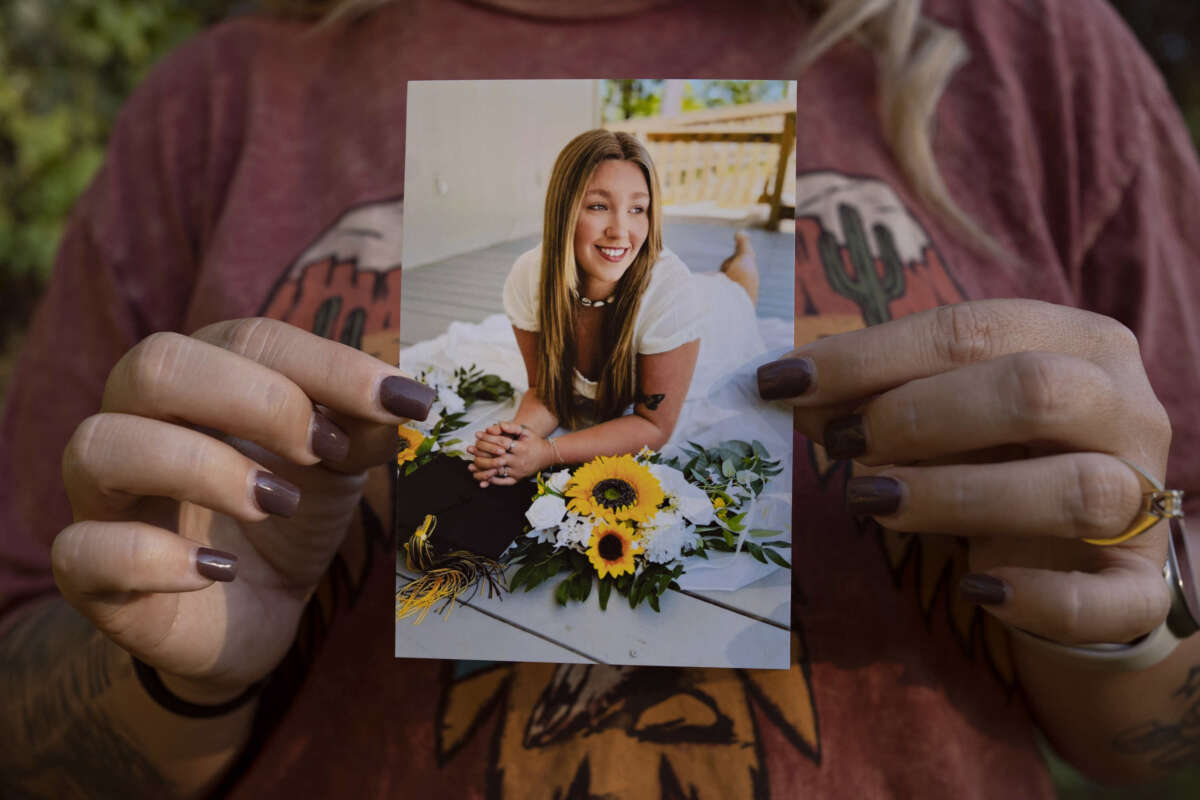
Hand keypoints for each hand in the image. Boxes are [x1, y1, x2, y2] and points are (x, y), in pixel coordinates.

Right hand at [51, 319, 433, 700]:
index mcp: (202, 375)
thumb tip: (401, 403)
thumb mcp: (338, 466)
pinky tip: (217, 571)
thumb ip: (363, 427)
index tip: (400, 402)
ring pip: (101, 446)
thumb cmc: (289, 516)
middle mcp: (138, 420)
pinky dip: (154, 558)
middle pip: (157, 365)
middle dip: (254, 399)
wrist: (254, 614)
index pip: (250, 339)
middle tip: (319, 448)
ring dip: (202, 468)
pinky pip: (82, 548)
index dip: (327, 366)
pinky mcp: (89, 572)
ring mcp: (105, 495)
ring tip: (275, 502)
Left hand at [467, 421, 550, 486]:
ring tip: (471, 466)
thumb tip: (500, 425)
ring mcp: (517, 471)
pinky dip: (491, 480)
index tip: (477, 435)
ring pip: (497, 471)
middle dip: (481, 454)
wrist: (547, 456)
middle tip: (470, 450)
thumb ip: (513, 427)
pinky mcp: (517, 479)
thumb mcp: (526, 431)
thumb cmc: (535, 442)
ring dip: (483, 469)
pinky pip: (502, 482)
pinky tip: (482, 477)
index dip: (487, 438)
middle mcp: (518, 461)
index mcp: (520, 448)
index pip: (500, 443)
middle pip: (496, 459)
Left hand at [758, 300, 1172, 645]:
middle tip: (841, 442)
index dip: (869, 355)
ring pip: (1074, 490)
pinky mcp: (1140, 585)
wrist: (1069, 547)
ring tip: (871, 500)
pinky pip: (1106, 601)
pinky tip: (974, 587)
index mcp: (1076, 340)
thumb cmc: (993, 454)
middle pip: (1036, 391)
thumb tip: (792, 388)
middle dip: (919, 415)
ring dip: (957, 496)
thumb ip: (871, 396)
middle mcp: (1126, 406)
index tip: (784, 381)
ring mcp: (1146, 496)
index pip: (973, 329)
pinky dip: (1037, 599)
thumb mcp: (936, 411)